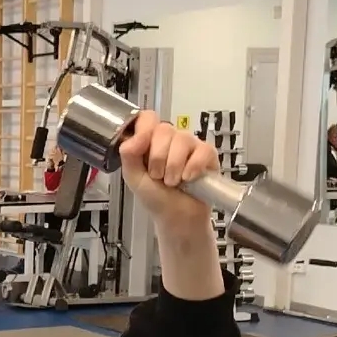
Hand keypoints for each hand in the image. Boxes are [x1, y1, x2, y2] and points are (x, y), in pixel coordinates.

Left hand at [117, 112, 214, 244]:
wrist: (176, 218)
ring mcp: (190, 145)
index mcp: (150, 141)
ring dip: (174, 166)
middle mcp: (171, 139)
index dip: (145, 130)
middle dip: (158, 158)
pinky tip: (189, 179)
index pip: (147, 118)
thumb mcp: (133, 177)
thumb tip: (137, 136)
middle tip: (158, 176)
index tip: (143, 150)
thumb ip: (128, 154)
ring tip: (173, 181)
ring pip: (183, 139)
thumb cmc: (156, 198)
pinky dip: (194, 166)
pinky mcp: (207, 155)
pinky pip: (202, 150)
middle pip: (164, 130)